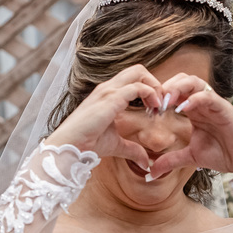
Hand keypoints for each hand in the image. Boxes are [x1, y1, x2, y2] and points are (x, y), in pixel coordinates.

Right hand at [44, 65, 165, 167]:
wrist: (71, 146)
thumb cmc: (88, 143)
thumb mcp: (116, 145)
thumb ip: (132, 150)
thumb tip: (145, 163)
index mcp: (108, 94)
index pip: (133, 79)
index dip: (149, 89)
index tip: (157, 108)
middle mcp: (108, 88)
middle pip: (137, 69)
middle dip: (154, 82)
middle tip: (161, 103)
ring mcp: (108, 91)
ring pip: (138, 72)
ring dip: (154, 87)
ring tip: (159, 106)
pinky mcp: (111, 98)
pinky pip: (137, 87)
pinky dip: (151, 94)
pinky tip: (154, 110)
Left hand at [147, 75, 232, 179]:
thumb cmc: (223, 156)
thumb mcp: (190, 158)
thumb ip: (171, 161)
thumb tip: (150, 173)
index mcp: (194, 110)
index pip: (175, 91)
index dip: (159, 97)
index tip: (148, 111)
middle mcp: (203, 103)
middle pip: (182, 79)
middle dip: (166, 87)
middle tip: (155, 103)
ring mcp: (214, 104)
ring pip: (194, 82)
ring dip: (177, 88)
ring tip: (166, 101)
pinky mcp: (225, 108)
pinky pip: (208, 96)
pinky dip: (194, 99)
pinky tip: (182, 109)